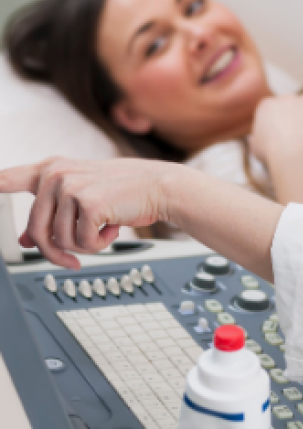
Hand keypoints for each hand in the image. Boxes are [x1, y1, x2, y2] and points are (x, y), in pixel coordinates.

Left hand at [0, 157, 184, 269]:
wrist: (160, 187)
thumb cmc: (125, 191)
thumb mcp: (82, 197)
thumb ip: (51, 214)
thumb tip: (24, 241)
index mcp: (51, 169)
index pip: (6, 178)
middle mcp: (56, 175)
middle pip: (34, 233)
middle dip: (56, 252)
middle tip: (72, 259)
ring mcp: (70, 187)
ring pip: (59, 241)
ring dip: (84, 246)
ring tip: (103, 229)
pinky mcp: (87, 203)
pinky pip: (82, 243)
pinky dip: (99, 244)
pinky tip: (112, 228)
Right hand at [250, 88, 302, 165]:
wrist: (294, 154)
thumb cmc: (274, 154)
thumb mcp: (256, 147)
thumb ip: (258, 138)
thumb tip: (256, 139)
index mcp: (266, 106)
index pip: (272, 108)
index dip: (277, 121)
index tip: (281, 133)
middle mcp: (284, 99)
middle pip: (290, 104)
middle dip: (293, 116)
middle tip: (297, 134)